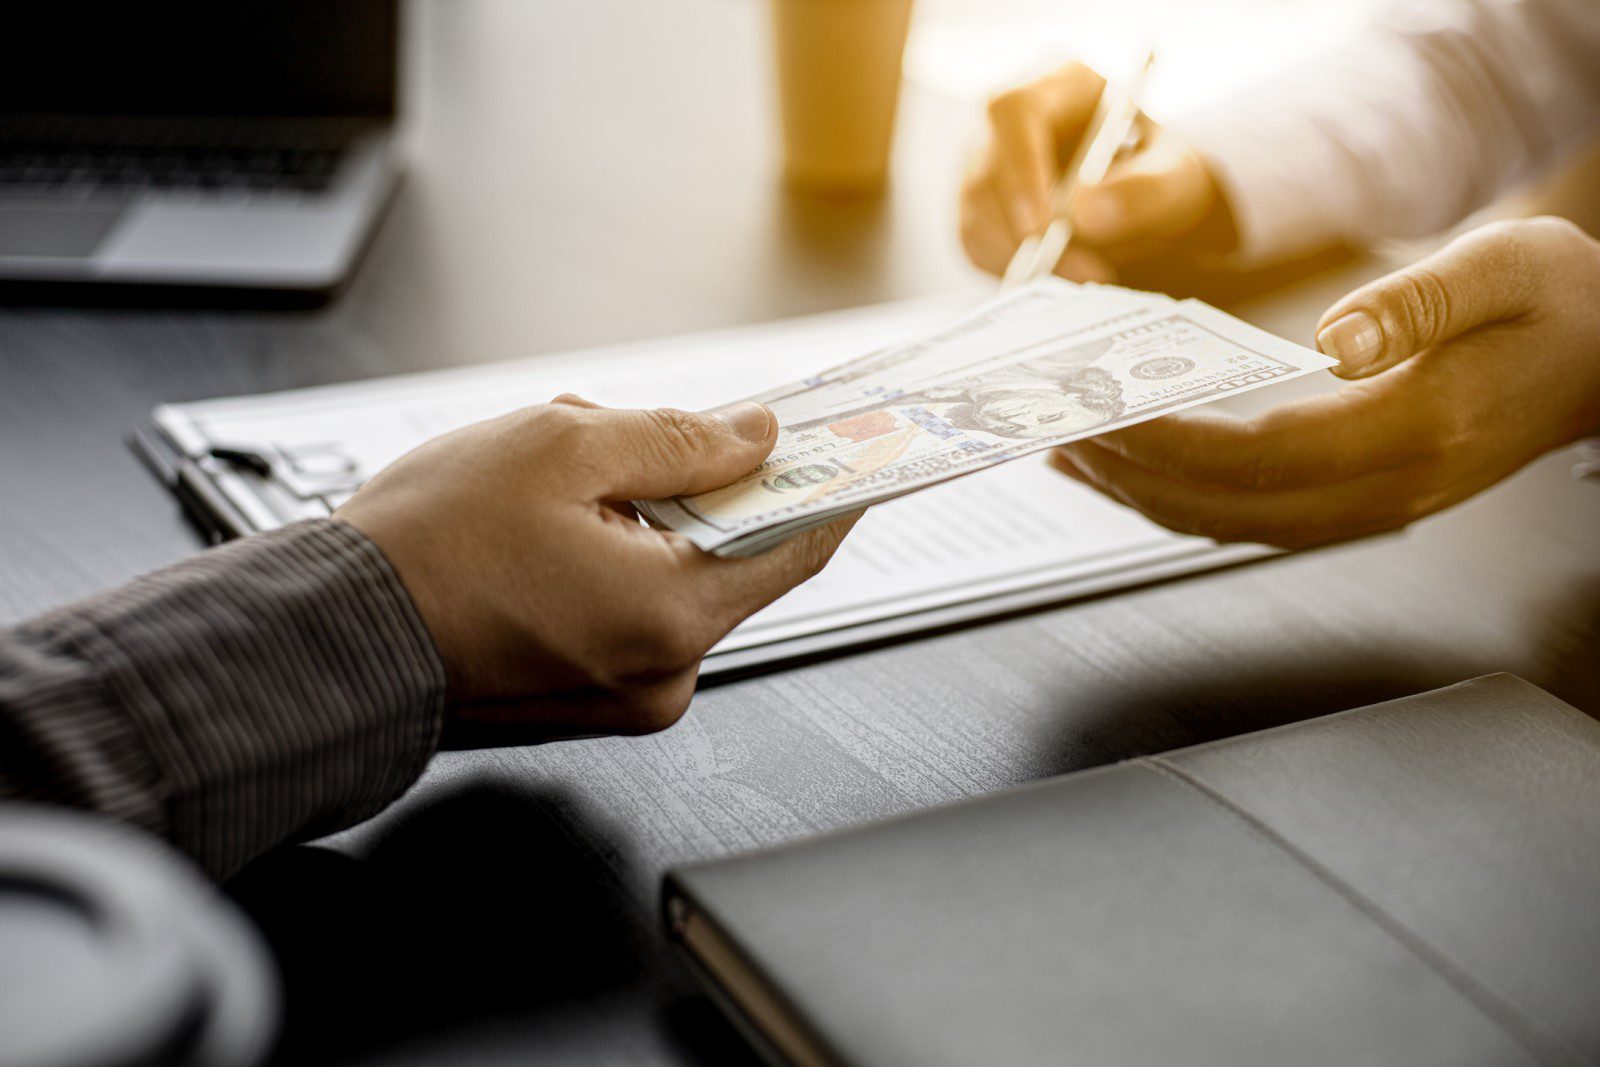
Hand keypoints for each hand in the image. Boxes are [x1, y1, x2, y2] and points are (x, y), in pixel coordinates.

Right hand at [336, 397, 854, 737]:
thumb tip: (751, 436)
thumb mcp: (561, 447)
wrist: (326, 640)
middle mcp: (662, 676)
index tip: (859, 446)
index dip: (831, 483)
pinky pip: (634, 617)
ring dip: (643, 524)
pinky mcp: (590, 702)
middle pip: (730, 560)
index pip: (798, 544)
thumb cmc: (423, 552)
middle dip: (695, 489)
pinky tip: (547, 535)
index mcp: (671, 616)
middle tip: (636, 441)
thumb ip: (679, 439)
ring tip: (557, 491)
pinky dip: (615, 565)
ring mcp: (627, 698)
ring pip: (676, 583)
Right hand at [960, 62, 1234, 282]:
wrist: (1143, 201)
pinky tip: (1061, 272)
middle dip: (1028, 234)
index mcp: (1059, 87)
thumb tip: (1084, 215)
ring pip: (976, 217)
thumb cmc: (1159, 174)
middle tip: (1085, 272)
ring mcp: (986, 164)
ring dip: (1025, 258)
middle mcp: (1008, 123)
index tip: (1044, 224)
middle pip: (987, 175)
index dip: (1020, 167)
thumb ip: (1144, 190)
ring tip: (1087, 274)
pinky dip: (1015, 269)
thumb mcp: (1176, 177)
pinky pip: (977, 244)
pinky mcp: (979, 208)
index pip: (1014, 112)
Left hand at [1052, 217, 1599, 547]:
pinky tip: (1138, 472)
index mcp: (1415, 432)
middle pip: (1231, 509)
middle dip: (1134, 479)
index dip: (1172, 444)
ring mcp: (1372, 506)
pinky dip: (1184, 500)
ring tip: (1073, 457)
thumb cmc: (1561, 309)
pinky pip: (1253, 518)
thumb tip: (1334, 343)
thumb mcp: (1508, 270)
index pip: (1263, 457)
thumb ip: (1419, 305)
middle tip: (1057, 438)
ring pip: (1234, 527)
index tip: (1101, 414)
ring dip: (1146, 499)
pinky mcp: (1358, 501)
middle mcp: (1386, 488)